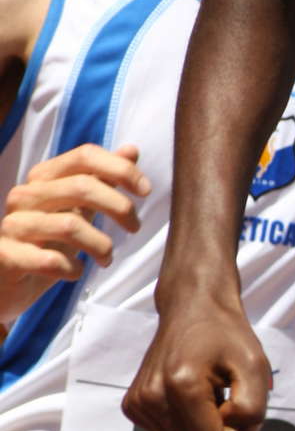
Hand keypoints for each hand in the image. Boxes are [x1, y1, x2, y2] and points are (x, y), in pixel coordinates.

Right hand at [0, 143, 149, 325]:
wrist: (5, 281)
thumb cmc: (46, 243)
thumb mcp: (77, 209)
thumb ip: (101, 180)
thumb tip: (132, 149)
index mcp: (43, 178)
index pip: (85, 155)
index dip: (121, 169)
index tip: (145, 191)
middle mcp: (25, 195)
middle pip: (82, 186)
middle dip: (119, 207)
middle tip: (134, 227)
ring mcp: (13, 224)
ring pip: (71, 225)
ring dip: (100, 245)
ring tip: (106, 258)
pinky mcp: (6, 256)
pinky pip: (52, 260)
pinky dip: (73, 269)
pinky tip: (76, 272)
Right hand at [123, 301, 270, 430]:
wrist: (191, 308)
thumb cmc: (226, 335)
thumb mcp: (255, 366)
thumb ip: (253, 408)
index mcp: (180, 386)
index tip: (249, 411)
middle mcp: (151, 398)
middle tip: (236, 404)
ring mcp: (138, 404)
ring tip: (216, 397)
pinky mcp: (134, 407)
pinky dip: (192, 427)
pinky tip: (197, 397)